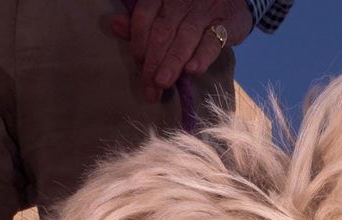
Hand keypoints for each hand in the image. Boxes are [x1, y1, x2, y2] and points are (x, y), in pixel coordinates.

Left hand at [113, 1, 252, 102]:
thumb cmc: (192, 6)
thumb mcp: (165, 8)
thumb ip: (142, 19)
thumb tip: (115, 25)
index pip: (144, 17)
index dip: (139, 43)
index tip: (139, 65)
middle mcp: (182, 0)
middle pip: (163, 32)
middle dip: (154, 61)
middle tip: (149, 87)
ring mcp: (204, 11)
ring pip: (184, 38)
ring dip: (172, 63)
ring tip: (162, 84)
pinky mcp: (226, 23)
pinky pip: (212, 41)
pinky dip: (201, 56)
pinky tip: (192, 70)